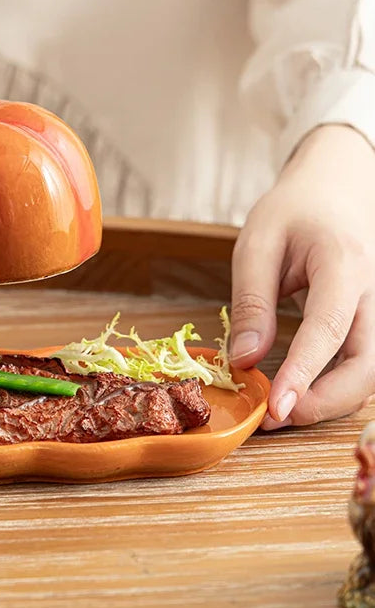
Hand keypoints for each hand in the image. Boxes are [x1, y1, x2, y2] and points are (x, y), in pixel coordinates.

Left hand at [230, 124, 374, 428]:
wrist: (337, 188)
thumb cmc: (296, 211)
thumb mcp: (258, 242)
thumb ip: (252, 301)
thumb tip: (245, 361)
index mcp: (345, 263)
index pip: (329, 328)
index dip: (304, 373)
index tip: (277, 408)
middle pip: (366, 365)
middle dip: (323, 402)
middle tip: (274, 418)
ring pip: (370, 374)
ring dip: (330, 402)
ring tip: (281, 409)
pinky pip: (364, 366)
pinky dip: (335, 388)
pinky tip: (301, 393)